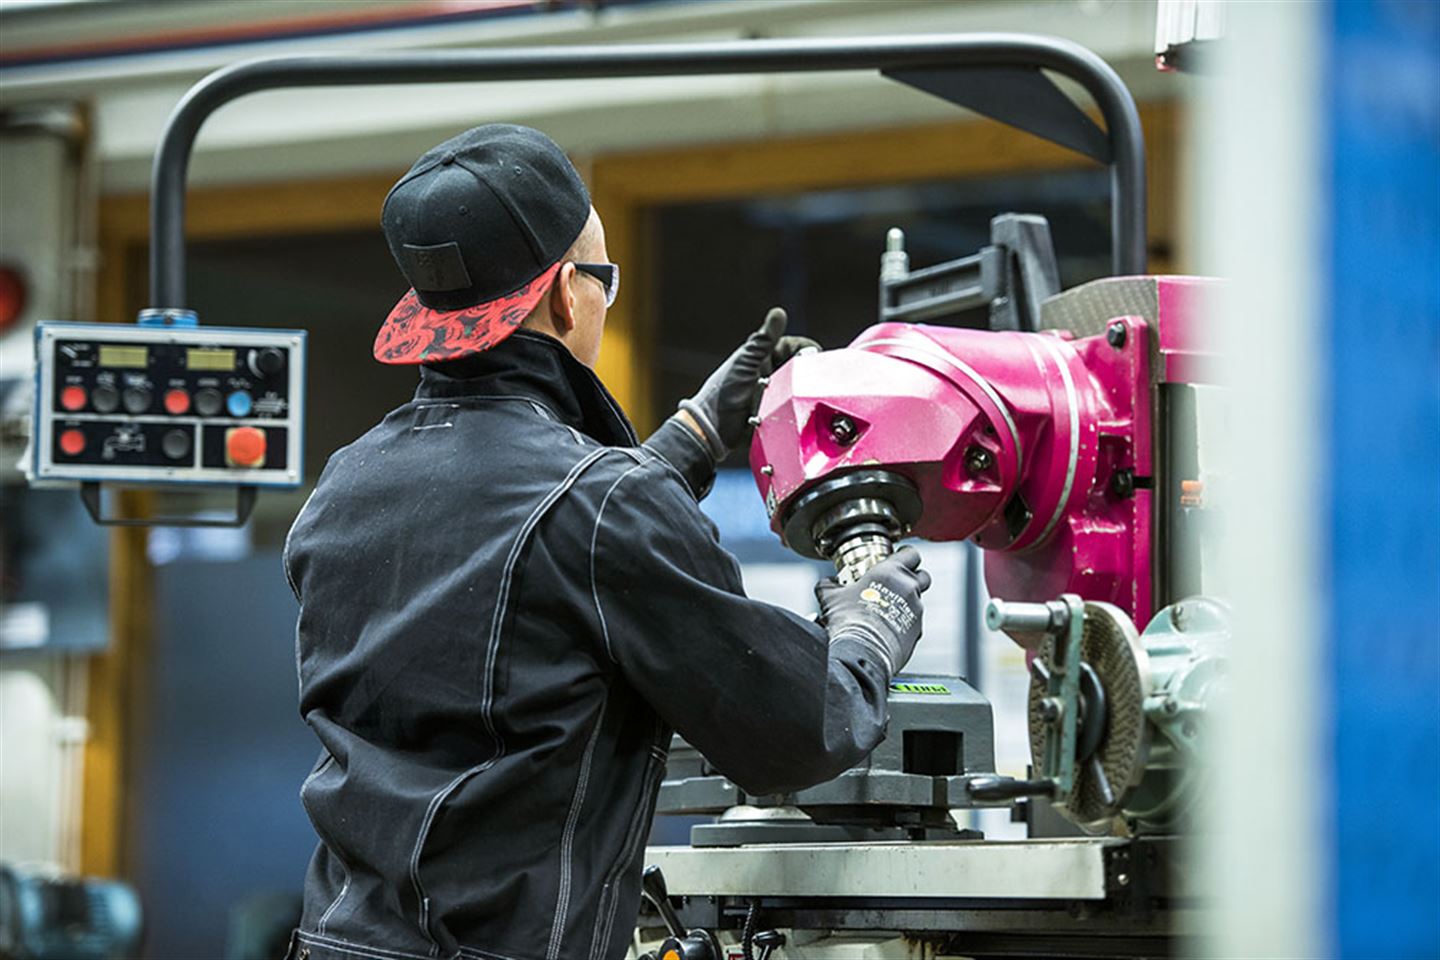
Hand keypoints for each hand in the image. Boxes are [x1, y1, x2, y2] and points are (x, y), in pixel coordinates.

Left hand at [677, 307, 818, 460]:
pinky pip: (799, 411)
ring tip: (798, 398)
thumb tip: (779, 312)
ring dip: (803, 393)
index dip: (807, 351)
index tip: (812, 359)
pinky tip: (798, 411)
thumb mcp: (746, 362)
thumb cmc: (724, 391)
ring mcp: (780, 396)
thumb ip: (764, 339)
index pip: (798, 347)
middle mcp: (776, 374)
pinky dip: (800, 410)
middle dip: (808, 374)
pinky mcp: (782, 415)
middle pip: (804, 369)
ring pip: (803, 390)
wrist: (714, 428)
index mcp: (768, 356)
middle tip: (805, 381)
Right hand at [815, 546, 930, 677]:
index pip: (911, 554)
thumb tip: (828, 583)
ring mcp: (916, 609)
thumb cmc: (850, 622)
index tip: (898, 558)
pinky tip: (889, 627)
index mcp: (890, 572)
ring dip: (908, 601)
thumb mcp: (831, 597)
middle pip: (923, 575)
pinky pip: (915, 621)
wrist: (861, 652)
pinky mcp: (918, 630)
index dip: (905, 555)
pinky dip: (906, 622)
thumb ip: (830, 585)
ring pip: (918, 600)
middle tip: (896, 583)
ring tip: (888, 609)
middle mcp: (908, 588)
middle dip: (913, 577)